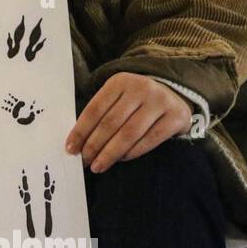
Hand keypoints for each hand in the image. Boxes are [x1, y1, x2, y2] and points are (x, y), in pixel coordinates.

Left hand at [65, 72, 191, 172]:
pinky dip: (132, 153)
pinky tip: (121, 160)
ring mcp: (160, 102)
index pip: (95, 109)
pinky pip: (149, 140)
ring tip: (98, 166)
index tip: (70, 149)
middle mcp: (141, 88)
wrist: (174, 94)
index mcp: (120, 81)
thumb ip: (101, 114)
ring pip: (129, 133)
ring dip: (110, 153)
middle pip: (111, 123)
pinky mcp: (176, 117)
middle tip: (84, 161)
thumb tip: (76, 143)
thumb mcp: (117, 97)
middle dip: (94, 145)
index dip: (81, 131)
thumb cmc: (136, 101)